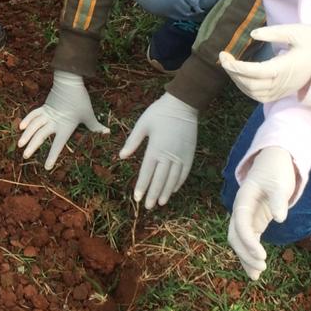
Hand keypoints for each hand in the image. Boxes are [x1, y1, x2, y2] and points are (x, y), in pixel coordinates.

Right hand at [17, 71, 108, 169]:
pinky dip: (27, 120)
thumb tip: (107, 132)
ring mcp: (47, 114)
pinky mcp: (44, 106)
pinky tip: (21, 127)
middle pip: (41, 136)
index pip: (57, 145)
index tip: (47, 167)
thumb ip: (95, 126)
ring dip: (26, 135)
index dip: (52, 156)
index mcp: (65, 127)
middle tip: (25, 156)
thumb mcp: (89, 114)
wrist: (69, 81)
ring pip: (34, 126)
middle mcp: (54, 122)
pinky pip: (34, 114)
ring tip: (20, 145)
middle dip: (33, 146)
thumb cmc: (80, 100)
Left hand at [118, 93, 198, 207]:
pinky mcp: (189, 154)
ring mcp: (181, 155)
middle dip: (153, 194)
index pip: (147, 172)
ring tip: (160, 203)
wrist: (183, 104)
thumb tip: (121, 156)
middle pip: (160, 179)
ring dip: (166, 192)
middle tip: (147, 206)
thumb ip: (132, 142)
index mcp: (155, 148)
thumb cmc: (159, 113)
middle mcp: (168, 155)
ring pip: (173, 179)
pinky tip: (174, 190)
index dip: (142, 186)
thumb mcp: (142, 124)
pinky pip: (185, 172)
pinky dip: (179, 182)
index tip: (137, 198)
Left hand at [219, 24, 310, 102]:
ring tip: (230, 66)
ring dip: (238, 82)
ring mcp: (284, 90)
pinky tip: (242, 78)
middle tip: (224, 57)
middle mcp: (282, 82)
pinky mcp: (284, 92)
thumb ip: (274, 32)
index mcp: (285, 67)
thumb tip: (253, 34)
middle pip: (250, 84)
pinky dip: (247, 90)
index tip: (224, 56)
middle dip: (233, 72)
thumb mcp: (296, 31)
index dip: (236, 67)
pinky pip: (261, 97)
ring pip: (254, 93)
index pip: (254, 71)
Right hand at [227, 146, 295, 280]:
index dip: (249, 242)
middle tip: (260, 268)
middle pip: (235, 236)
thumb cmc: (276, 171)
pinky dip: (251, 253)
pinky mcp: (255, 221)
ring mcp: (247, 216)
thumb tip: (280, 218)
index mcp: (243, 200)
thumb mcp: (280, 183)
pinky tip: (256, 267)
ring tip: (256, 276)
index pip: (241, 224)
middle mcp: (241, 210)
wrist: (274, 161)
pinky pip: (249, 240)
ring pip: (239, 241)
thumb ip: (278, 200)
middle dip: (245, 253)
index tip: (262, 256)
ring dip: (245, 258)